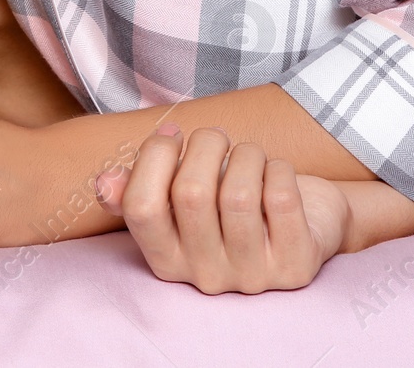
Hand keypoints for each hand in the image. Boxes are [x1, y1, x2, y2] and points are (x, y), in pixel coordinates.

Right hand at [94, 122, 349, 294]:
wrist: (307, 223)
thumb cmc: (233, 201)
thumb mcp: (182, 196)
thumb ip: (139, 189)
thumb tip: (106, 184)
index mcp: (167, 260)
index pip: (142, 208)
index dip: (154, 156)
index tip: (172, 135)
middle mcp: (205, 277)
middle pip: (190, 194)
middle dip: (205, 145)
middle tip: (217, 138)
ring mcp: (252, 278)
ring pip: (239, 195)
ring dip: (246, 155)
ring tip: (250, 154)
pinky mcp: (296, 268)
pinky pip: (282, 199)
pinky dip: (279, 169)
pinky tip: (277, 172)